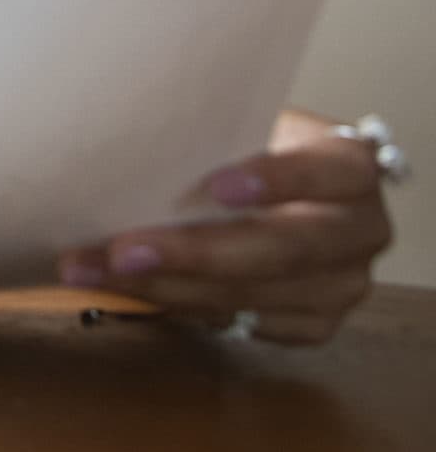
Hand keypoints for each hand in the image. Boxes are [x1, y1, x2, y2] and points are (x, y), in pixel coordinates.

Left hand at [59, 107, 393, 344]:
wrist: (274, 190)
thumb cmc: (244, 148)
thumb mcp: (239, 127)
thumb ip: (207, 137)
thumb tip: (117, 141)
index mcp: (350, 167)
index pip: (328, 171)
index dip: (279, 179)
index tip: (218, 185)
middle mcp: (360, 230)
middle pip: (285, 249)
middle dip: (196, 253)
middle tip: (122, 250)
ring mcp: (341, 284)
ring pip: (252, 294)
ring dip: (163, 286)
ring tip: (91, 271)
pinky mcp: (313, 324)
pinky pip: (241, 323)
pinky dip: (175, 306)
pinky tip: (126, 289)